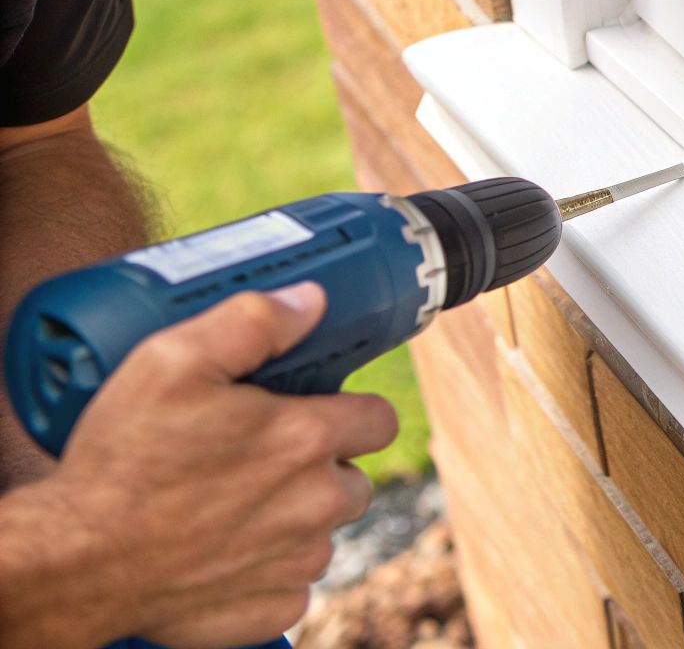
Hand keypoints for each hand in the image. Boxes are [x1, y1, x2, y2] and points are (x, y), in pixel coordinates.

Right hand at [36, 282, 398, 647]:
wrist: (75, 559)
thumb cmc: (123, 460)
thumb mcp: (173, 360)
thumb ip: (253, 321)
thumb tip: (311, 301)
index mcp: (306, 440)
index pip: (380, 419)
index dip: (351, 411)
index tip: (317, 412)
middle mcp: (316, 504)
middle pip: (354, 480)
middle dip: (321, 468)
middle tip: (261, 459)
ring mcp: (294, 562)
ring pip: (322, 534)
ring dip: (293, 521)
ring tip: (232, 504)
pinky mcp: (268, 609)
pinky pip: (291, 587)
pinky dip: (265, 573)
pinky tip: (222, 552)